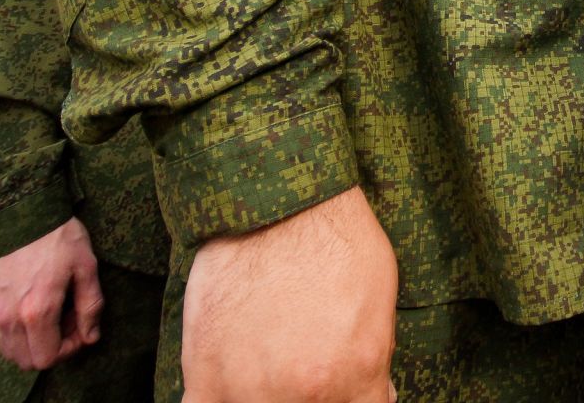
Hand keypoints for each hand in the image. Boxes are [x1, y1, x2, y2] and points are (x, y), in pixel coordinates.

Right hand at [0, 217, 103, 369]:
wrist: (20, 211)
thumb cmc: (57, 237)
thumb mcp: (86, 267)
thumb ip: (90, 306)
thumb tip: (91, 335)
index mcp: (37, 311)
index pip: (47, 358)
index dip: (68, 350)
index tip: (80, 328)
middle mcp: (10, 317)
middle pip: (27, 360)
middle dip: (50, 349)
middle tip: (67, 322)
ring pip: (10, 350)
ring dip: (32, 342)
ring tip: (51, 314)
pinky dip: (16, 331)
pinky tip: (31, 306)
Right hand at [183, 187, 397, 402]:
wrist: (278, 200)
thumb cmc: (335, 240)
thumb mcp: (381, 303)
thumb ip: (374, 365)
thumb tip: (376, 399)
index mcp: (350, 379)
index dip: (352, 401)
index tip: (341, 390)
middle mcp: (299, 395)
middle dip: (312, 396)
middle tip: (306, 370)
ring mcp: (246, 391)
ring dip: (265, 398)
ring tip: (270, 370)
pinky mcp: (203, 376)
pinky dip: (220, 400)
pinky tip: (232, 383)